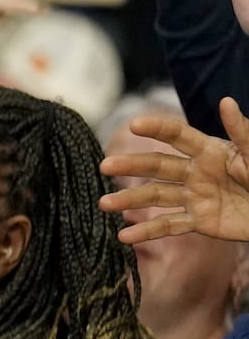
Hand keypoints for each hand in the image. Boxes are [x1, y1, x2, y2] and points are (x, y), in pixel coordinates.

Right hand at [99, 97, 248, 242]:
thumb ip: (241, 132)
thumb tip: (226, 101)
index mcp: (211, 151)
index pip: (178, 136)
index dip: (157, 129)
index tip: (133, 124)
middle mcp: (196, 172)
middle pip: (158, 166)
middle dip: (131, 166)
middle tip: (105, 166)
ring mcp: (195, 197)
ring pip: (156, 196)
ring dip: (129, 199)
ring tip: (104, 204)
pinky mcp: (199, 222)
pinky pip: (169, 226)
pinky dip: (147, 232)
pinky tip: (124, 237)